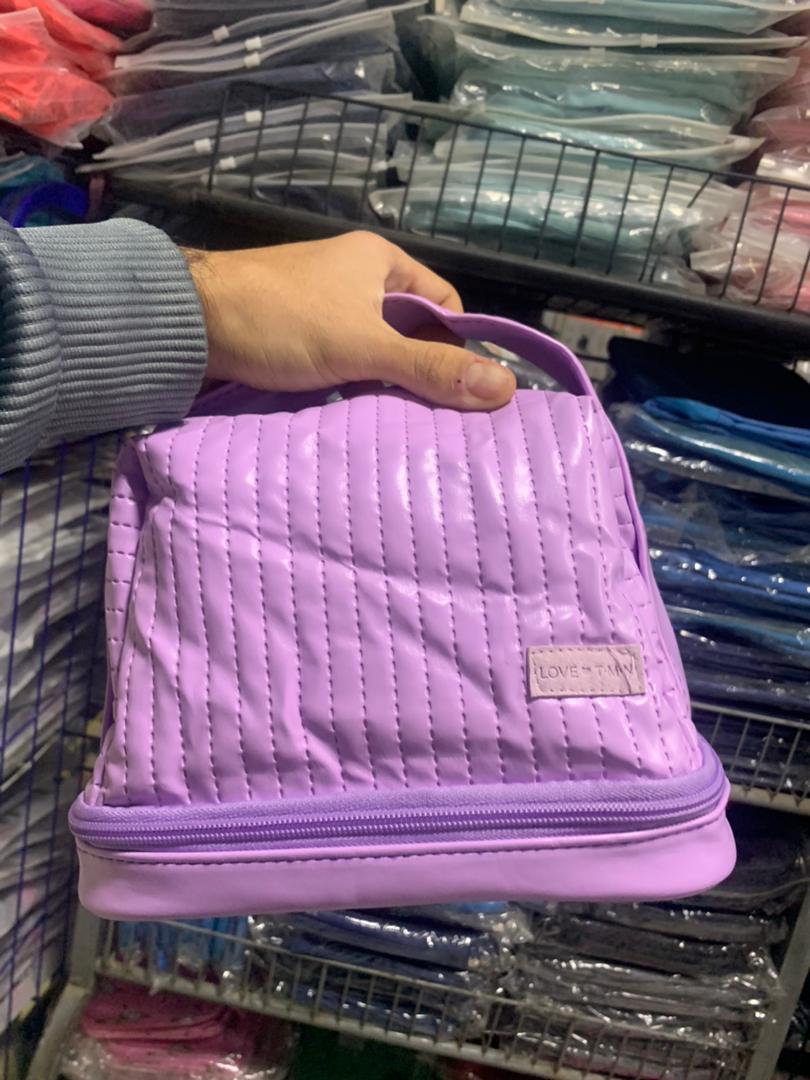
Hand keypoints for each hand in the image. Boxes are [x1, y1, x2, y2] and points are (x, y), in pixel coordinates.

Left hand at [184, 232, 515, 409]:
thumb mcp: (363, 347)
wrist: (184, 323)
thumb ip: (429, 368)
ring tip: (392, 420)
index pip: (443, 303)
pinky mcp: (293, 330)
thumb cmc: (281, 321)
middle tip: (430, 416)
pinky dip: (347, 383)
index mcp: (379, 259)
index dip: (455, 344)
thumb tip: (505, 388)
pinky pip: (339, 358)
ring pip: (373, 347)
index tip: (455, 389)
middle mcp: (353, 274)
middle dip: (418, 369)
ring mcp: (321, 303)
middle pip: (409, 328)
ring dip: (380, 380)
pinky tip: (349, 411)